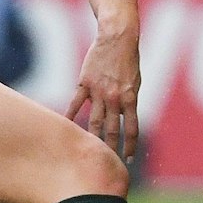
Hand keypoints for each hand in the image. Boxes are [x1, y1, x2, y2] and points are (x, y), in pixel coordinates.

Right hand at [68, 28, 142, 161]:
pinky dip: (71, 116)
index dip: (130, 146)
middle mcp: (115, 98)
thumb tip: (124, 120)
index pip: (131, 129)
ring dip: (92, 138)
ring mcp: (99, 92)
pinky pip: (76, 104)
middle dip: (110, 148)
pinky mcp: (85, 84)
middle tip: (107, 164)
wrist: (117, 38)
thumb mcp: (136, 82)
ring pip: (93, 121)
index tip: (127, 160)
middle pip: (111, 130)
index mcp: (131, 98)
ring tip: (88, 153)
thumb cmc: (129, 60)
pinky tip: (66, 128)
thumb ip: (129, 102)